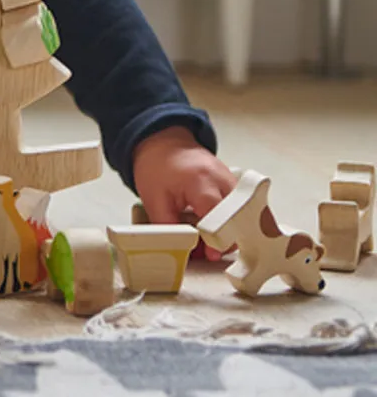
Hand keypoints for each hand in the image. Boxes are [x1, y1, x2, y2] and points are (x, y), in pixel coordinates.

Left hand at [132, 126, 237, 260]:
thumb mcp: (153, 199)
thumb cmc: (157, 166)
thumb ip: (168, 227)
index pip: (221, 218)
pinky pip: (240, 208)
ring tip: (207, 237)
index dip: (217, 240)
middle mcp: (223, 180)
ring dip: (230, 231)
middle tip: (209, 250)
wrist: (163, 142)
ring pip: (243, 214)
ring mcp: (231, 180)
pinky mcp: (233, 183)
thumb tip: (182, 251)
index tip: (211, 254)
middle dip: (228, 239)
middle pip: (239, 218)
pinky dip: (230, 221)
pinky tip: (212, 226)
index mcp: (202, 182)